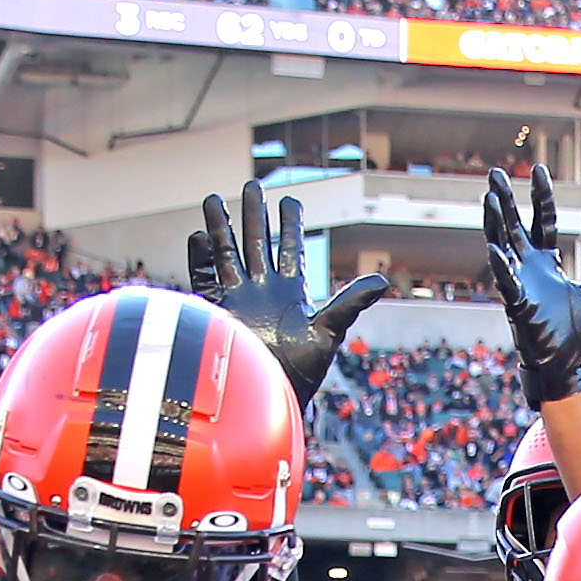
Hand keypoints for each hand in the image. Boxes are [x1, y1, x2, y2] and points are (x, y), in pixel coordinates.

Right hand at [187, 189, 395, 408]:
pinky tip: (198, 236)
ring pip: (227, 254)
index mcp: (290, 292)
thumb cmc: (302, 371)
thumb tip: (382, 281)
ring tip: (213, 199)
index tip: (289, 199)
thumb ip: (350, 303)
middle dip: (254, 216)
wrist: (269, 395)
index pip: (289, 249)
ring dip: (221, 228)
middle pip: (256, 243)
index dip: (289, 225)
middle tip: (252, 185)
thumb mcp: (330, 331)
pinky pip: (205, 279)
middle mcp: (262, 291)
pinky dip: (200, 258)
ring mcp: (238, 300)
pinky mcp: (218, 312)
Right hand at [479, 166, 580, 406]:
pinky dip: (502, 268)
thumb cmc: (577, 334)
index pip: (543, 220)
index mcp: (547, 262)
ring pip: (502, 246)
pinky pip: (507, 283)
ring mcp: (521, 285)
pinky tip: (495, 249)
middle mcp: (529, 268)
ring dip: (495, 223)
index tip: (539, 169)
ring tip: (489, 197)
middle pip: (514, 225)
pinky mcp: (518, 306)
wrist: (569, 367)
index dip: (541, 196)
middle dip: (505, 199)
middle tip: (496, 173)